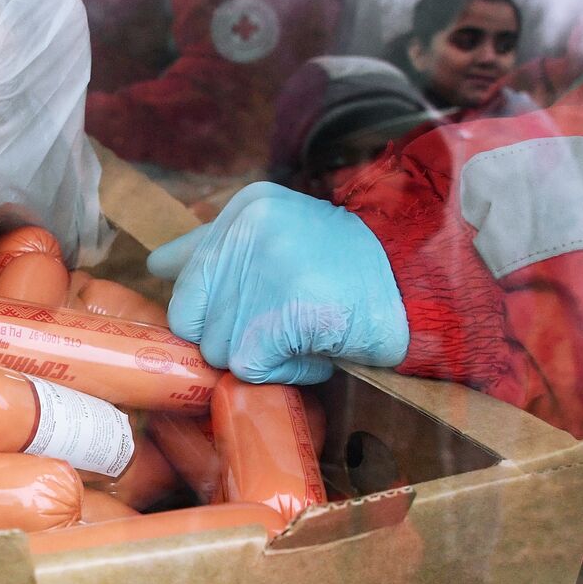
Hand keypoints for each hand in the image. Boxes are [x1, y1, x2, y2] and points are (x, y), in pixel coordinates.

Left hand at [148, 182, 408, 384]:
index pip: (184, 277)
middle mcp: (247, 230)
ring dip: (264, 359)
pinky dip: (284, 373)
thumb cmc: (353, 272)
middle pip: (193, 321)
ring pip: (220, 350)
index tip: (249, 314)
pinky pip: (250, 368)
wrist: (424, 287)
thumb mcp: (281, 240)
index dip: (211, 311)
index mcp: (245, 209)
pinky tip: (317, 351)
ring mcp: (265, 268)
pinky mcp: (282, 310)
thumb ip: (217, 250)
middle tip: (286, 326)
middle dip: (236, 338)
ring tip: (308, 335)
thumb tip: (158, 265)